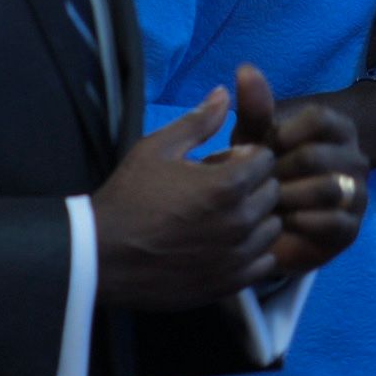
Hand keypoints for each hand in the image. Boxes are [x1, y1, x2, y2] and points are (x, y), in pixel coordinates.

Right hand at [93, 84, 280, 311]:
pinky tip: (226, 245)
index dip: (245, 156)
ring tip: (224, 216)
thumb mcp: (157, 148)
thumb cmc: (129, 197)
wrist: (103, 256)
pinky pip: (264, 263)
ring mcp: (237, 256)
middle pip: (272, 192)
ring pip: (271, 227)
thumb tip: (224, 92)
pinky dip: (252, 252)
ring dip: (255, 218)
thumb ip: (198, 121)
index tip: (223, 162)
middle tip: (221, 189)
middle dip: (252, 184)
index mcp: (226, 184)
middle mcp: (240, 221)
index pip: (266, 159)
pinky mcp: (230, 284)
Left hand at [231, 64, 367, 273]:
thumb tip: (245, 68)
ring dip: (287, 197)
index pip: (320, 118)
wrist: (277, 216)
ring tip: (266, 203)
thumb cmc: (267, 166)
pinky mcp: (352, 229)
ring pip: (326, 189)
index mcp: (338, 129)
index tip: (264, 147)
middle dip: (277, 171)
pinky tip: (281, 222)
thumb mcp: (257, 136)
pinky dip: (301, 222)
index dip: (284, 134)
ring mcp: (358, 194)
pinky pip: (333, 222)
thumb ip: (255, 107)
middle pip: (315, 156)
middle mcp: (356, 158)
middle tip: (256, 183)